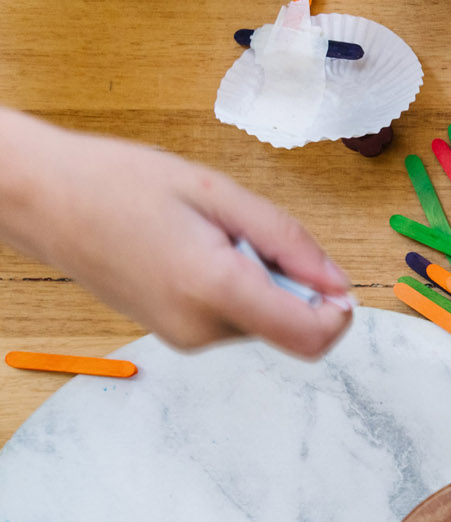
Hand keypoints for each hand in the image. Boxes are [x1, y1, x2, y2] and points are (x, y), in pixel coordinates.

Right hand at [0, 112, 352, 357]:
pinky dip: (235, 286)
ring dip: (259, 280)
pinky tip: (195, 250)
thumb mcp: (218, 193)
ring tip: (209, 236)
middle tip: (244, 233)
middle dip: (290, 281)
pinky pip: (233, 317)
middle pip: (290, 325)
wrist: (41, 198)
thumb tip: (337, 283)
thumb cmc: (118, 183)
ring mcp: (184, 338)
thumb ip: (287, 241)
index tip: (334, 280)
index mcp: (214, 291)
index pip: (310, 337)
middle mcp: (200, 329)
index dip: (338, 313)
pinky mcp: (175, 335)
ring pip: (262, 319)